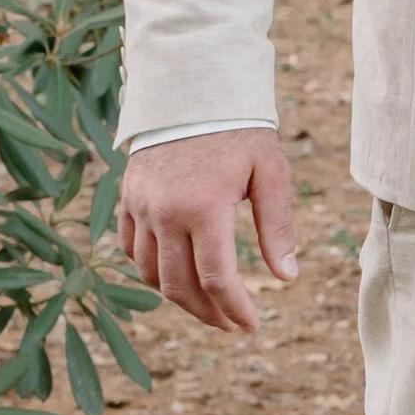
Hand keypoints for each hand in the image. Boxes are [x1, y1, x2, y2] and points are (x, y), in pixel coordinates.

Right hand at [117, 129, 299, 334]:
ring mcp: (141, 208)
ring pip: (150, 274)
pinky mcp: (128, 199)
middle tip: (231, 324)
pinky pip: (132, 250)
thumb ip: (277, 227)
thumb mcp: (270, 172)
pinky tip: (175, 274)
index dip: (235, 309)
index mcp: (204, 208)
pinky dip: (151, 270)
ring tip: (207, 304)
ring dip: (178, 297)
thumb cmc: (239, 130)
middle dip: (208, 313)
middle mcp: (165, 214)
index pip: (217, 279)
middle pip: (179, 287)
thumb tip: (286, 278)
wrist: (193, 89)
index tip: (251, 326)